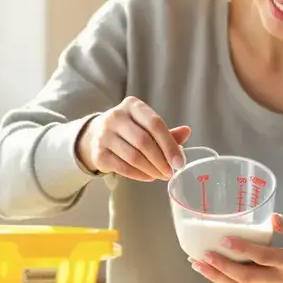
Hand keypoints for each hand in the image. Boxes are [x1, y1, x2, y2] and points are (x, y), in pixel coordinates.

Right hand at [77, 96, 191, 180]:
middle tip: (170, 172)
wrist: (95, 135)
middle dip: (161, 160)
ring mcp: (104, 135)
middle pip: (144, 142)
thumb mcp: (146, 125)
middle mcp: (116, 117)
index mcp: (133, 106)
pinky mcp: (98, 153)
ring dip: (151, 170)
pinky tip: (148, 176)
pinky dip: (139, 175)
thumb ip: (166, 132)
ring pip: (134, 156)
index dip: (169, 145)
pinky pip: (123, 167)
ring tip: (161, 175)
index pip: (155, 124)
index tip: (179, 162)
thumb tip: (187, 132)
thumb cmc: (129, 130)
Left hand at [191, 214, 282, 282]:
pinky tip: (212, 270)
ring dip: (217, 277)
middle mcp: (281, 280)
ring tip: (198, 265)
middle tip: (201, 255)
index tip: (225, 240)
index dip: (244, 250)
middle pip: (246, 278)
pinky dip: (226, 281)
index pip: (264, 257)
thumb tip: (272, 218)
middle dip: (221, 267)